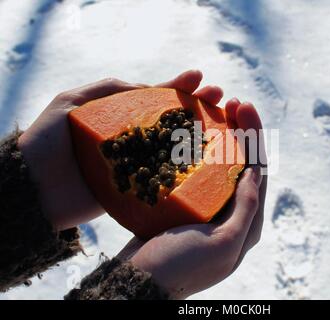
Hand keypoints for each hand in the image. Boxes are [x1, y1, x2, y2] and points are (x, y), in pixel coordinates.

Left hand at [18, 70, 223, 230]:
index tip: (199, 77)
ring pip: (173, 146)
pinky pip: (165, 176)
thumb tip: (147, 89)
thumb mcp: (71, 103)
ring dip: (200, 134)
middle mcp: (132, 138)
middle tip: (220, 96)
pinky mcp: (136, 188)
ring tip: (224, 120)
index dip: (178, 86)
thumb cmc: (46, 142)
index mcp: (119, 116)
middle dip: (198, 106)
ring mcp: (136, 163)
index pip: (154, 98)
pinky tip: (207, 159)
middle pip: (172, 120)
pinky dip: (187, 167)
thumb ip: (108, 90)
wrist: (32, 189)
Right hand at [117, 99, 266, 298]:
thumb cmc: (180, 267)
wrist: (140, 285)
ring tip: (214, 112)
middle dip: (242, 131)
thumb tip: (257, 173)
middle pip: (244, 164)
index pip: (258, 170)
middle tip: (230, 101)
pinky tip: (191, 137)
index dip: (255, 135)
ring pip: (223, 166)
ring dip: (223, 138)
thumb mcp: (221, 243)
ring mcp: (211, 211)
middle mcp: (234, 216)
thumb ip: (245, 209)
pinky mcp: (190, 209)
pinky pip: (202, 175)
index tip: (242, 105)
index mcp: (248, 224)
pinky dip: (200, 153)